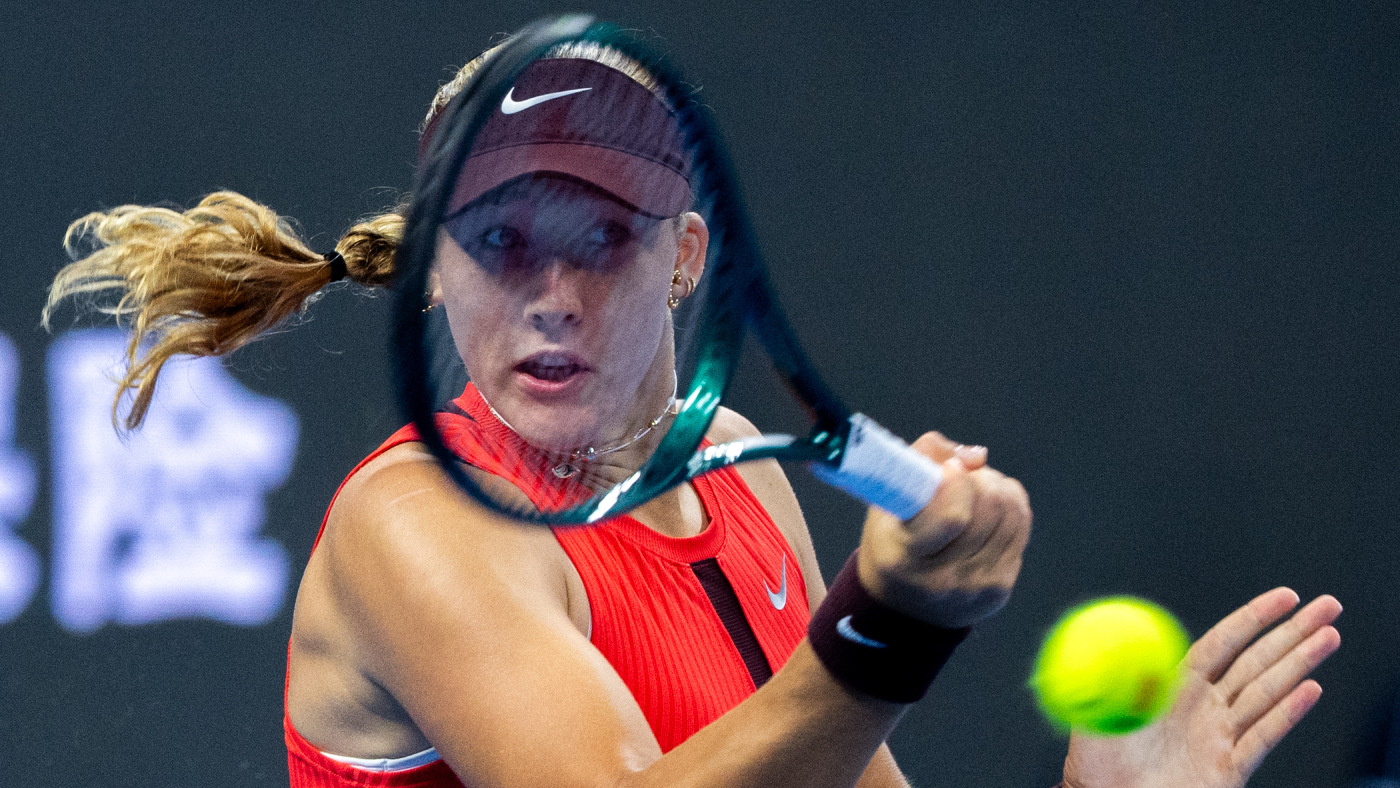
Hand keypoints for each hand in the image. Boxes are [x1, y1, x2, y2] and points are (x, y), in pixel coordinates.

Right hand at [857, 432, 1031, 627]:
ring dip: (996, 488)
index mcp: (905, 558)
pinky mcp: (1000, 588)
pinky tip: (987, 510)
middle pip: (991, 507)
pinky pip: (1022, 526)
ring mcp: (976, 587)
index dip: (958, 482)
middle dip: (979, 478)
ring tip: (973, 491)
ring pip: (1012, 512)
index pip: (953, 518)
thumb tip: (978, 457)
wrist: (902, 606)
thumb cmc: (892, 539)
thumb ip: (924, 459)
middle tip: (960, 477)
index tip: (948, 469)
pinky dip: (1009, 507)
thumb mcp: (887, 499)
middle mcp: (942, 579)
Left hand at [1062, 588, 1341, 787]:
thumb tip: (1114, 634)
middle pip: (1257, 662)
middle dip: (1293, 632)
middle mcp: (1206, 707)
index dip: (1254, 618)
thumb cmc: (1097, 759)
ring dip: (1300, 663)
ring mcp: (1221, 736)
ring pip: (1268, 692)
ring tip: (1329, 636)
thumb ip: (1110, 671)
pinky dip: (1287, 713)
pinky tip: (1311, 690)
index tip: (1286, 597)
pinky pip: (1262, 737)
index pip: (1223, 642)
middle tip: (1327, 606)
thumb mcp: (1097, 706)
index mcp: (1176, 685)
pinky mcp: (1229, 769)